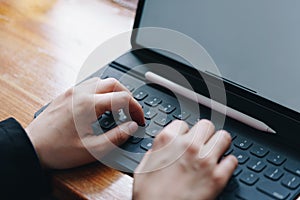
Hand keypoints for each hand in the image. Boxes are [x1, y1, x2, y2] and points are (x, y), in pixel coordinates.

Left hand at [25, 77, 143, 168]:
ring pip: (101, 81)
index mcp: (88, 104)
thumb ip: (116, 137)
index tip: (138, 120)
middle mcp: (80, 93)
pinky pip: (89, 85)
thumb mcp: (91, 150)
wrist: (30, 147)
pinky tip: (100, 106)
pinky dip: (101, 92)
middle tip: (131, 111)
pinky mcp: (65, 95)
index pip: (122, 97)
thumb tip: (132, 127)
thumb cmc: (56, 150)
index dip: (135, 108)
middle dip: (127, 95)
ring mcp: (71, 92)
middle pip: (113, 83)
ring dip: (114, 91)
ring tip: (118, 108)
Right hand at [133, 120, 237, 199]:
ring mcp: (205, 161)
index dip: (183, 133)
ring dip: (219, 144)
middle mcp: (188, 146)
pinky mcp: (218, 178)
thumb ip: (156, 152)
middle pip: (206, 125)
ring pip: (223, 137)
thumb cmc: (149, 195)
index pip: (183, 124)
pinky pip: (232, 161)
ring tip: (214, 152)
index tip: (184, 140)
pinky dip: (228, 164)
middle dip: (204, 134)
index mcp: (167, 141)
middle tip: (201, 144)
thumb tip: (163, 148)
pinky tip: (220, 168)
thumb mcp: (143, 167)